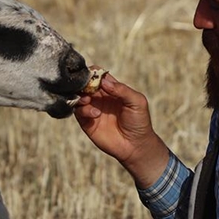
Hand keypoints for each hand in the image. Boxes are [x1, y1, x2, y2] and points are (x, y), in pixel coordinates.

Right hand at [73, 71, 168, 188]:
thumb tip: (104, 81)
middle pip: (84, 84)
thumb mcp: (137, 102)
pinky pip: (78, 112)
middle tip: (87, 88)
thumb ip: (122, 90)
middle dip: (83, 84)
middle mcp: (100, 98)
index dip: (93, 73)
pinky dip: (83, 110)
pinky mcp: (87, 122)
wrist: (136, 146)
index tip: (92, 76)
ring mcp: (92, 109)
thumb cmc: (139, 122)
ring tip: (88, 100)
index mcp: (112, 89)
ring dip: (80, 96)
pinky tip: (95, 114)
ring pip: (78, 97)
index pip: (97, 75)